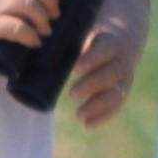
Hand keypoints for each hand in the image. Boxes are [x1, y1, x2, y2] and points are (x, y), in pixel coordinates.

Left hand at [66, 0, 145, 124]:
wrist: (121, 41)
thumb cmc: (91, 37)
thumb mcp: (84, 32)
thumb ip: (67, 39)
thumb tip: (33, 42)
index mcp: (110, 42)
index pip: (105, 49)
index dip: (92, 59)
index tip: (77, 67)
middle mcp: (121, 60)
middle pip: (110, 74)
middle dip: (92, 84)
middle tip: (72, 93)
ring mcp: (124, 77)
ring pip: (116, 92)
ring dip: (97, 105)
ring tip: (78, 115)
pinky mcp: (123, 90)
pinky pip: (116, 105)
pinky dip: (102, 116)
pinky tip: (87, 125)